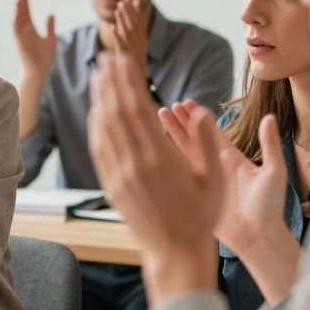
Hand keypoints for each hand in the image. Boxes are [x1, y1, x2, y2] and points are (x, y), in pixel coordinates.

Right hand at [12, 0, 56, 78]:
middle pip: (21, 15)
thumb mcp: (50, 39)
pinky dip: (15, 21)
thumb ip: (50, 27)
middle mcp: (24, 32)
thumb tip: (51, 14)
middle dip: (20, 4)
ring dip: (17, 11)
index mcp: (31, 31)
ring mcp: (21, 37)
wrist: (39, 71)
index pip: (27, 14)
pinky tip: (17, 13)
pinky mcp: (19, 42)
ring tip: (18, 0)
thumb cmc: (44, 58)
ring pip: (17, 21)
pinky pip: (16, 30)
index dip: (25, 4)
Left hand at [88, 54, 222, 301]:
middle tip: (106, 57)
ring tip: (97, 76)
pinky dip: (96, 127)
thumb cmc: (201, 216)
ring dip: (100, 99)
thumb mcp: (213, 178)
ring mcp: (120, 176)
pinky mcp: (112, 186)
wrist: (175, 252)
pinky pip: (99, 150)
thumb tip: (200, 110)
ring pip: (104, 129)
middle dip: (111, 82)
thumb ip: (205, 142)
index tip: (124, 60)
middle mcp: (135, 164)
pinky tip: (96, 113)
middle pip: (117, 113)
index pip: (138, 109)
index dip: (129, 81)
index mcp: (161, 158)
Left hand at [112, 0, 148, 73]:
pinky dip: (118, 38)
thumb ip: (134, 39)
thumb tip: (129, 27)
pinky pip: (122, 48)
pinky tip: (113, 29)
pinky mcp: (127, 62)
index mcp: (141, 45)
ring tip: (118, 9)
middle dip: (129, 13)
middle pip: (134, 28)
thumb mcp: (136, 54)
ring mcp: (133, 54)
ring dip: (123, 21)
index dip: (135, 13)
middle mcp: (139, 48)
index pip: (139, 26)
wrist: (138, 90)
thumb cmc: (134, 71)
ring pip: (128, 35)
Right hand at [157, 103, 287, 255]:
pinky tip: (154, 149)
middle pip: (194, 139)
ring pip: (183, 154)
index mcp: (231, 159)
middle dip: (180, 122)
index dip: (197, 118)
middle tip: (167, 107)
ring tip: (158, 121)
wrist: (258, 238)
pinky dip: (167, 161)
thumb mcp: (273, 173)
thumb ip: (269, 145)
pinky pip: (178, 174)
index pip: (210, 133)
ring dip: (171, 137)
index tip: (185, 103)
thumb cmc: (270, 207)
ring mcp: (203, 181)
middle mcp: (214, 167)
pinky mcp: (194, 195)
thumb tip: (270, 117)